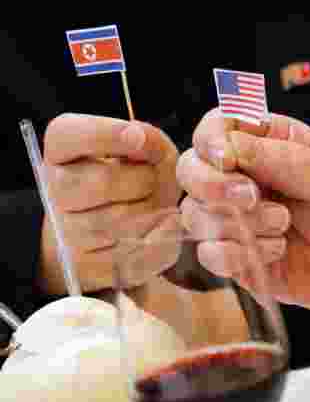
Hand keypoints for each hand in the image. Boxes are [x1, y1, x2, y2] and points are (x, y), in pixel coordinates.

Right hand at [40, 114, 179, 293]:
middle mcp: (54, 191)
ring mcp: (66, 233)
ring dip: (154, 211)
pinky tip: (162, 227)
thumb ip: (151, 140)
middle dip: (144, 179)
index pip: (68, 135)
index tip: (138, 138)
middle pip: (103, 182)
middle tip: (153, 182)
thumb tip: (146, 142)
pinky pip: (138, 253)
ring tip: (154, 205)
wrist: (114, 229)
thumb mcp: (144, 151)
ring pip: (123, 221)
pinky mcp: (89, 267)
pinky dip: (163, 239)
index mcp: (61, 151)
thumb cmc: (133, 179)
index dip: (108, 134)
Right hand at [177, 110, 309, 339]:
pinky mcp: (238, 257)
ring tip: (284, 226)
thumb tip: (227, 145)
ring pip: (195, 213)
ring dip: (238, 222)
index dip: (211, 139)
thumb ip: (281, 158)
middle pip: (191, 168)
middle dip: (212, 183)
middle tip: (251, 198)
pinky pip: (210, 254)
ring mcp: (237, 218)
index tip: (226, 157)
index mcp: (269, 142)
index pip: (217, 126)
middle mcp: (245, 176)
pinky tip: (278, 251)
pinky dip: (240, 254)